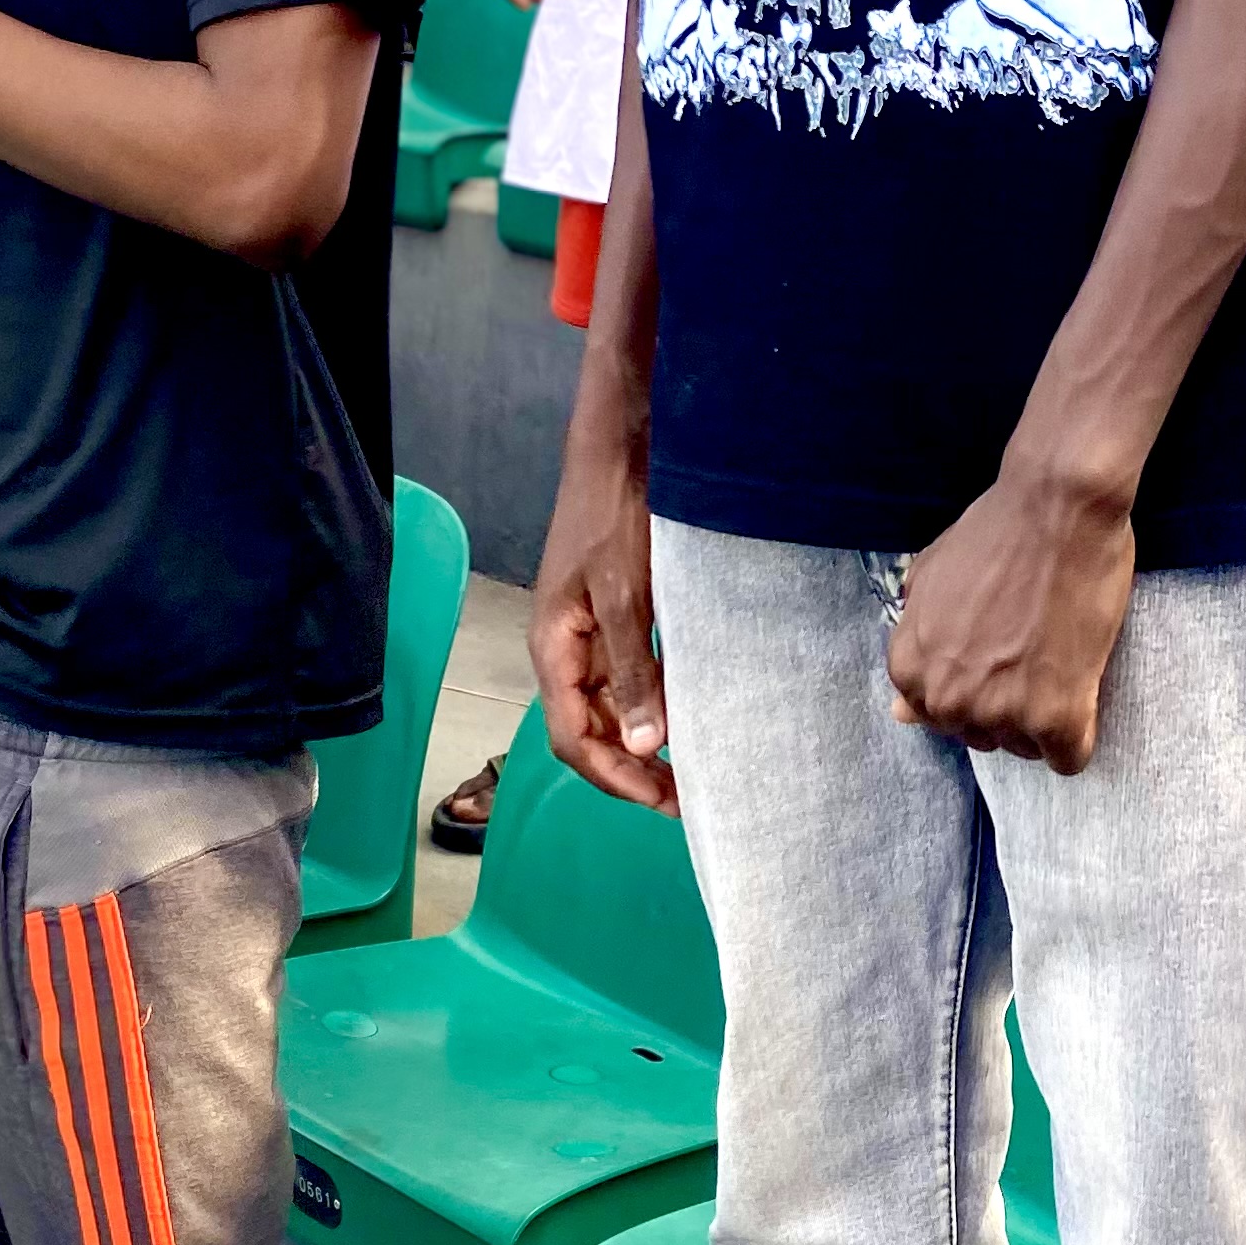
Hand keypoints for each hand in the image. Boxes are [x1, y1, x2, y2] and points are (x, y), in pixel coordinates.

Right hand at [530, 380, 673, 808]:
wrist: (622, 444)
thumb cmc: (617, 513)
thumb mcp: (627, 593)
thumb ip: (634, 669)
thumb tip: (645, 746)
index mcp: (554, 647)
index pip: (573, 738)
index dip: (614, 778)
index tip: (663, 800)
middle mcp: (566, 647)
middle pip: (589, 730)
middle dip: (630, 769)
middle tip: (686, 798)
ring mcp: (589, 629)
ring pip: (610, 705)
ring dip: (643, 740)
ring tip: (692, 765)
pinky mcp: (615, 611)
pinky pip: (628, 674)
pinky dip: (655, 701)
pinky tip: (690, 711)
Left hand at [887, 452, 1136, 772]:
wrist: (1058, 507)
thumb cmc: (996, 533)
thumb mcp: (928, 579)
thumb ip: (914, 647)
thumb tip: (901, 713)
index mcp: (910, 670)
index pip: (937, 718)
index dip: (971, 684)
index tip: (996, 654)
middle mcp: (947, 700)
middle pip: (980, 736)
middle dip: (1006, 702)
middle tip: (1032, 649)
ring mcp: (1000, 712)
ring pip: (1024, 746)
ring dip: (1044, 713)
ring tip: (1057, 656)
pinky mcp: (1055, 716)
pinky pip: (1067, 758)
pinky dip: (1079, 732)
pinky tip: (1081, 688)